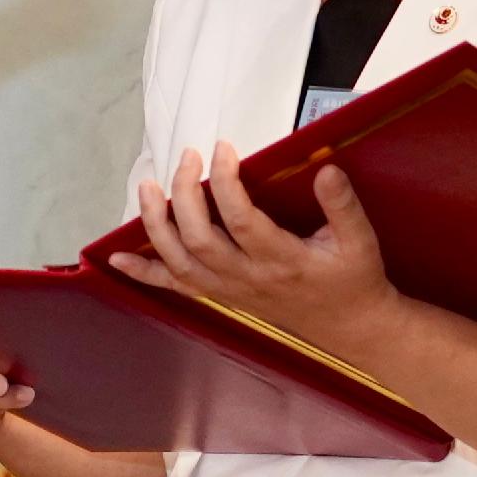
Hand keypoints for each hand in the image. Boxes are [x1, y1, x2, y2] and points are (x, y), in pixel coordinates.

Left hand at [105, 143, 405, 358]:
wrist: (351, 327)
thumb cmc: (354, 279)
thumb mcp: (360, 240)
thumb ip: (341, 206)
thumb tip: (326, 169)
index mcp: (283, 260)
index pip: (241, 219)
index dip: (226, 182)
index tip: (224, 149)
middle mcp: (249, 279)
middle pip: (200, 238)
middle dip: (185, 193)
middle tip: (187, 156)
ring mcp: (231, 291)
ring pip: (181, 262)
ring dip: (156, 225)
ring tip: (147, 186)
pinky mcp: (222, 297)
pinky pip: (177, 287)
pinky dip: (145, 274)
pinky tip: (116, 259)